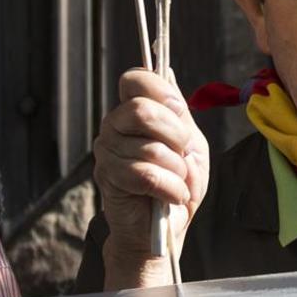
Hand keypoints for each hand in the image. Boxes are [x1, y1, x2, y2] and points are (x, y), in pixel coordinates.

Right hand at [93, 68, 209, 289]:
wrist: (166, 228)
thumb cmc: (177, 183)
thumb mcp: (189, 143)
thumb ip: (178, 111)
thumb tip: (166, 68)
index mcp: (133, 110)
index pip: (134, 79)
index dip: (160, 90)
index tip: (180, 111)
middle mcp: (113, 125)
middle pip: (142, 110)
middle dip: (176, 134)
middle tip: (184, 154)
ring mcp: (107, 152)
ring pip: (150, 148)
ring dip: (177, 170)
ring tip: (178, 181)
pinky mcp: (109, 179)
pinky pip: (146, 175)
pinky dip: (171, 188)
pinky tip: (173, 196)